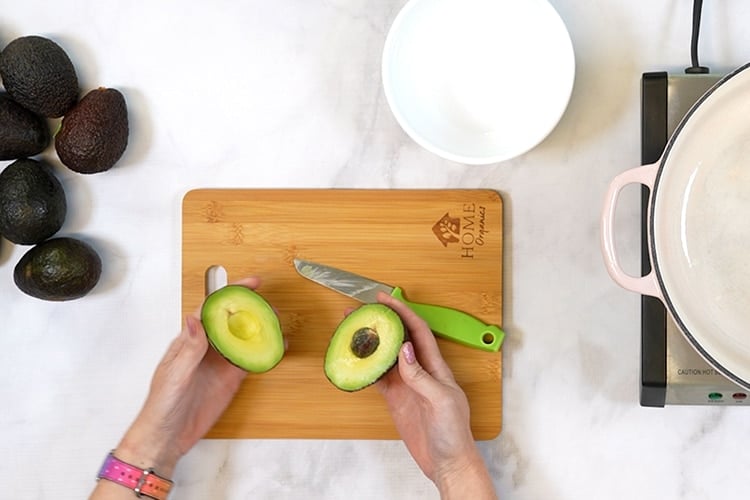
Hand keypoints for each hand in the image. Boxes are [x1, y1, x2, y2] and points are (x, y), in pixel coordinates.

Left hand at [103, 278, 256, 480]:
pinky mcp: (231, 378)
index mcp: (190, 340)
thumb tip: (194, 318)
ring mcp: (220, 362)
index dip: (231, 293)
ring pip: (244, 337)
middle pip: (232, 319)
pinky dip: (264, 352)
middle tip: (270, 305)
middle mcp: (207, 347)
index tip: (251, 284)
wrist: (168, 436)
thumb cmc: (162, 404)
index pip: (213, 308)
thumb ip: (189, 348)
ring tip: (277, 322)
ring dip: (260, 328)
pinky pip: (251, 360)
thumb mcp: (175, 374)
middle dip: (251, 308)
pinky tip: (276, 347)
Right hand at [375, 292, 496, 499]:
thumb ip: (422, 376)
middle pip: (398, 338)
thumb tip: (405, 350)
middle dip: (382, 321)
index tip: (384, 299)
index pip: (418, 331)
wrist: (447, 462)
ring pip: (386, 356)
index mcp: (436, 366)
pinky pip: (379, 378)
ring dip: (371, 342)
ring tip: (352, 329)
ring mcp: (407, 385)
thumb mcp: (442, 401)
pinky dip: (367, 368)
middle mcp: (421, 371)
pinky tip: (355, 361)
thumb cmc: (455, 433)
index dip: (402, 312)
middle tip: (360, 310)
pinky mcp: (397, 399)